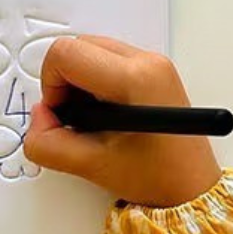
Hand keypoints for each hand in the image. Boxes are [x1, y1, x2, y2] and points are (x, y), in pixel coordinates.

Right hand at [24, 36, 221, 206]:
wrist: (194, 187)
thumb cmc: (159, 177)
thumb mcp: (93, 166)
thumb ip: (50, 143)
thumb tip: (38, 120)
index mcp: (135, 79)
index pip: (66, 53)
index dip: (51, 85)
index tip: (62, 115)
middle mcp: (148, 62)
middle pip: (79, 46)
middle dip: (65, 83)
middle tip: (77, 120)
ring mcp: (155, 63)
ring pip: (93, 51)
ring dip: (81, 84)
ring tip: (97, 122)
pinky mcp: (156, 71)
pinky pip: (110, 61)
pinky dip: (97, 84)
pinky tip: (109, 116)